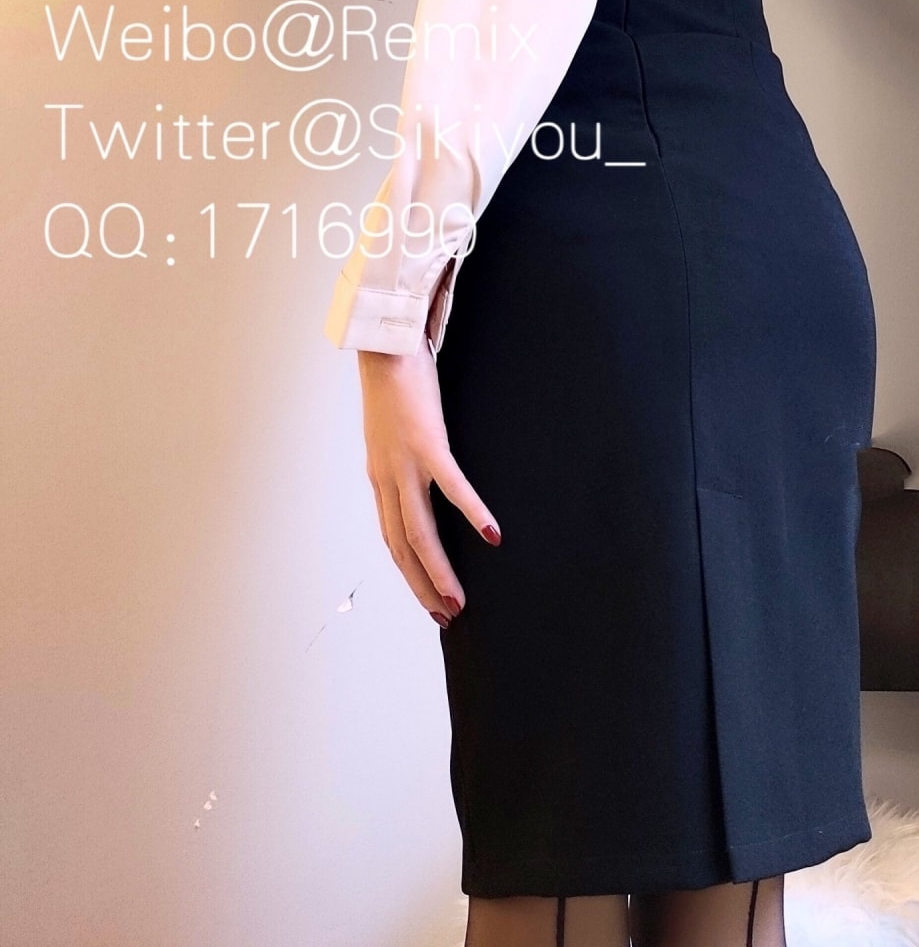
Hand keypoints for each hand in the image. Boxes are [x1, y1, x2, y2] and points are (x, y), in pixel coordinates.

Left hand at [357, 343, 500, 626]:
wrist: (384, 348)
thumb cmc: (395, 384)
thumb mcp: (393, 433)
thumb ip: (405, 459)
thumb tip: (424, 478)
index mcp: (380, 479)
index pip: (393, 540)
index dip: (411, 574)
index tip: (430, 600)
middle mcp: (387, 479)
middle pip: (403, 548)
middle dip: (424, 588)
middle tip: (447, 617)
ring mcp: (405, 464)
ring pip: (420, 533)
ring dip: (439, 572)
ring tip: (458, 600)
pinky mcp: (427, 443)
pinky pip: (451, 487)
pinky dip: (471, 513)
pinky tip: (491, 534)